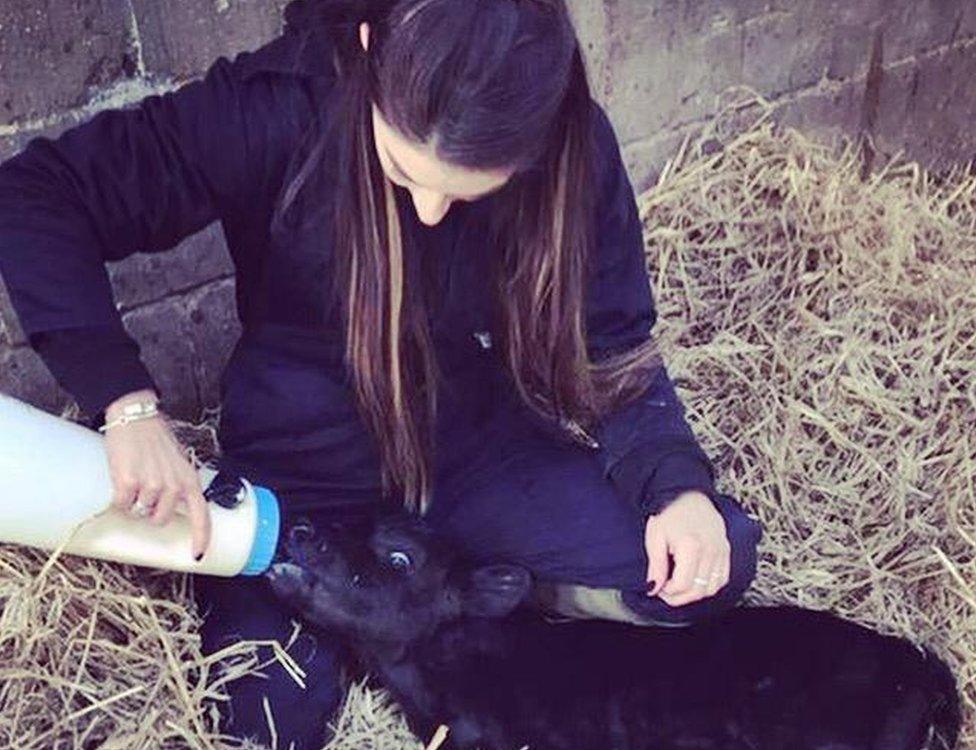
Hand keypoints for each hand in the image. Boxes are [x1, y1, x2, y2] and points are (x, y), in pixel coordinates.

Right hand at [103, 390, 211, 559]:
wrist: (136, 418)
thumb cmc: (156, 441)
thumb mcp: (178, 463)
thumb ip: (180, 485)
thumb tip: (176, 510)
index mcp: (190, 480)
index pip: (201, 515)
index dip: (201, 538)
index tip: (197, 555)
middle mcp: (174, 485)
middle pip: (160, 519)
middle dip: (150, 511)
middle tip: (144, 490)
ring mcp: (152, 485)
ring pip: (139, 513)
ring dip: (133, 503)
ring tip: (133, 479)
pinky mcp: (129, 483)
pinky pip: (121, 505)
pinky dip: (118, 498)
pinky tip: (121, 480)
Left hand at [644, 490, 729, 606]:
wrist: (688, 495)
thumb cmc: (669, 513)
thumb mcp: (655, 537)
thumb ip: (655, 566)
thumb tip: (653, 589)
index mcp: (691, 546)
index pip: (682, 584)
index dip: (668, 592)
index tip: (659, 587)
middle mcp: (710, 550)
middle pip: (698, 590)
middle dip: (679, 597)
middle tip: (666, 590)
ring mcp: (721, 551)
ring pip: (712, 588)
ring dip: (694, 593)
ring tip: (679, 586)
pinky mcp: (726, 551)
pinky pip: (722, 579)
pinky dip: (709, 585)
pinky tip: (695, 580)